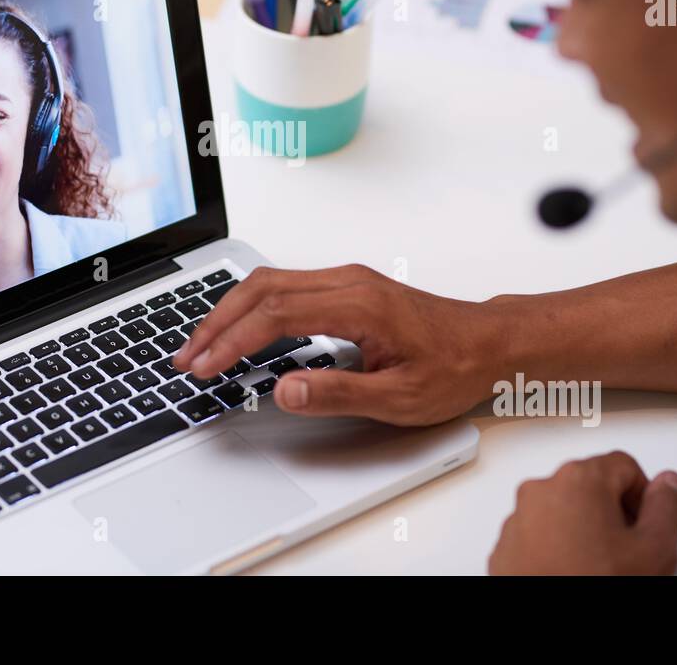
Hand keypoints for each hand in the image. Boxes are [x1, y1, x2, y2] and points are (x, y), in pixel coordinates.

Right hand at [171, 264, 510, 424]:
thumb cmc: (453, 365)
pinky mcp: (345, 287)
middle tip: (187, 357)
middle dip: (217, 322)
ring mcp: (346, 280)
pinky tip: (239, 330)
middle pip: (262, 288)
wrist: (488, 342)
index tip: (207, 365)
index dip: (233, 341)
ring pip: (269, 282)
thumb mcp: (399, 397)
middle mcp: (348, 282)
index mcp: (359, 305)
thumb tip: (284, 390)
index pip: (276, 314)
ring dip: (230, 311)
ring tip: (202, 345)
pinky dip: (251, 307)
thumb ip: (337, 393)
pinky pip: (285, 286)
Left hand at [488, 451, 676, 574]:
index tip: (648, 524)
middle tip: (628, 551)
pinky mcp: (507, 543)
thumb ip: (667, 508)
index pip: (625, 467)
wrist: (545, 622)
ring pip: (565, 511)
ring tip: (600, 566)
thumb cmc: (589, 583)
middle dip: (615, 515)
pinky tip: (574, 571)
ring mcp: (519, 516)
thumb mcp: (652, 550)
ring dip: (586, 532)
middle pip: (593, 487)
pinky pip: (540, 533)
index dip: (645, 497)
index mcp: (579, 479)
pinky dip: (558, 547)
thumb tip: (669, 484)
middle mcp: (541, 489)